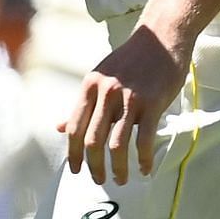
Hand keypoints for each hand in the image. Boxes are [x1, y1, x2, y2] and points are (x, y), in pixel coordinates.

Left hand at [61, 26, 190, 185]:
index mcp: (89, 87)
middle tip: (99, 180)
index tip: (75, 170)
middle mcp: (106, 93)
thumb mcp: (99, 78)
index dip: (72, 153)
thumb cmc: (129, 61)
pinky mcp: (152, 103)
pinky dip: (143, 159)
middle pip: (92, 139)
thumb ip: (82, 105)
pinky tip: (145, 169)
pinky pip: (145, 139)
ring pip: (116, 143)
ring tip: (121, 179)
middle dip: (93, 165)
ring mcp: (129, 98)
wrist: (160, 38)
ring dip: (117, 167)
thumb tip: (59, 127)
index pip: (74, 127)